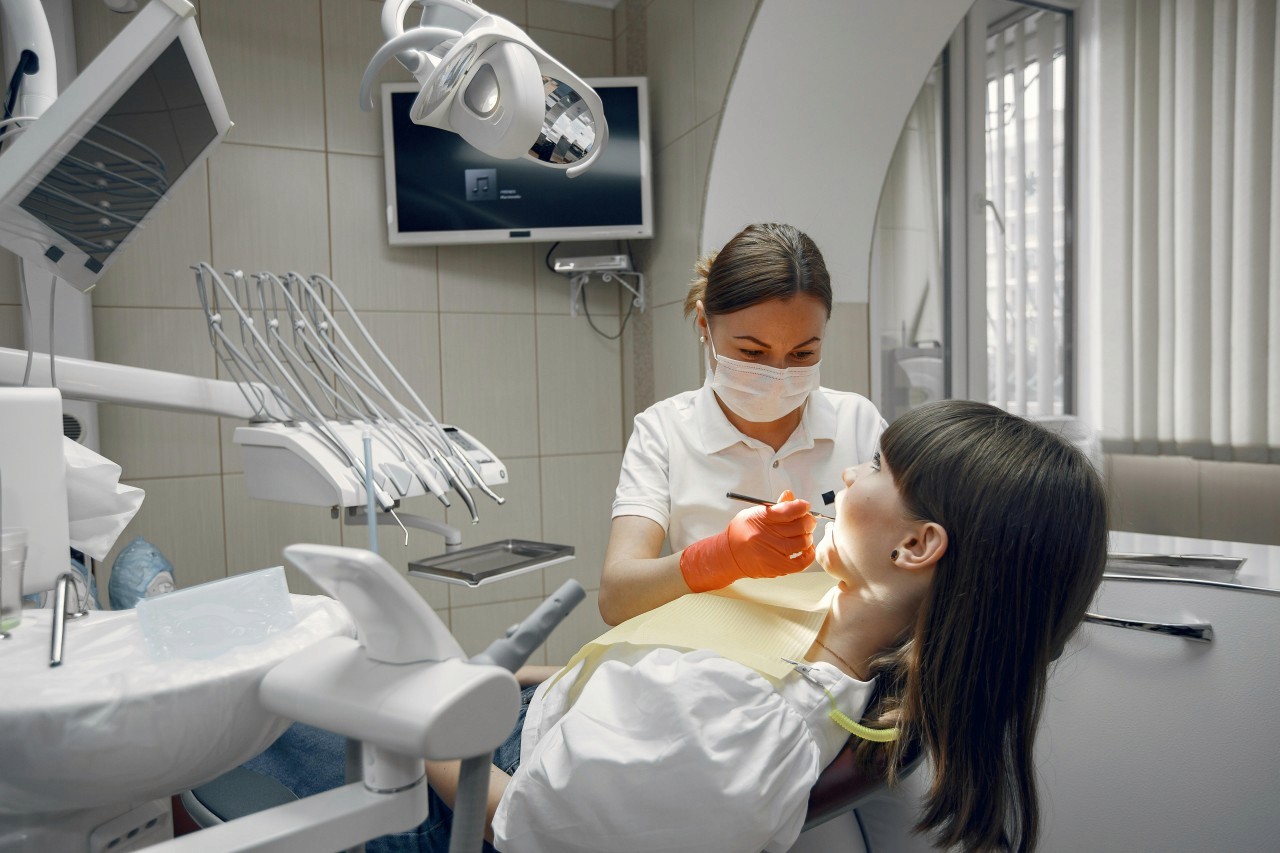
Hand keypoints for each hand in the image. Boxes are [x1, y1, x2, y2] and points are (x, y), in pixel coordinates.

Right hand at [679, 490, 817, 591]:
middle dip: (808, 520)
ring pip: (803, 542)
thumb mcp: (754, 514)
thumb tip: (790, 496)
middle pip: (799, 526)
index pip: (788, 510)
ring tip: (804, 534)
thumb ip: (775, 507)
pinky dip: (808, 554)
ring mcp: (772, 553)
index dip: (801, 506)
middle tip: (807, 519)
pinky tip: (806, 548)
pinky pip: (801, 562)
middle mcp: (766, 535)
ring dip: (808, 536)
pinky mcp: (777, 567)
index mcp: (760, 518)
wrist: (729, 556)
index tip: (804, 505)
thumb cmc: (742, 533)